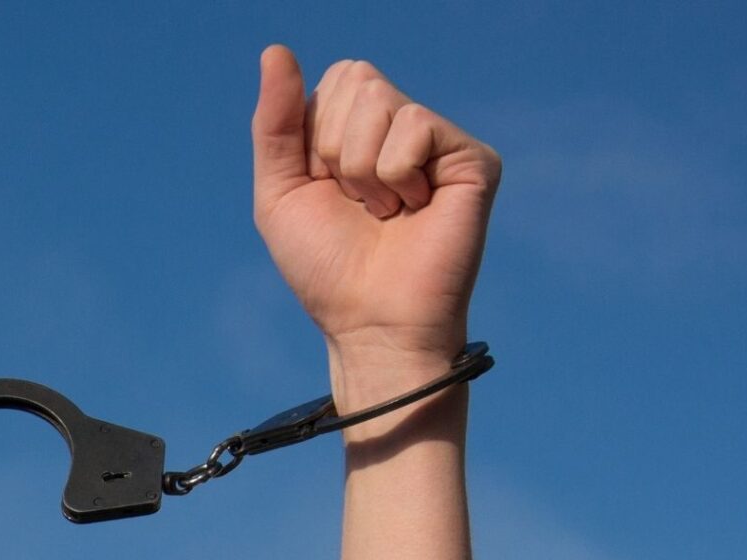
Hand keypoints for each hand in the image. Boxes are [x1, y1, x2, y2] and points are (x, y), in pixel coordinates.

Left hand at [251, 45, 500, 408]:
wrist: (369, 321)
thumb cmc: (328, 270)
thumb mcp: (280, 195)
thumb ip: (274, 123)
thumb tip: (275, 50)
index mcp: (360, 132)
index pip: (332, 82)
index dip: (316, 142)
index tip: (330, 193)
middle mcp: (402, 131)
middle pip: (355, 79)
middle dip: (337, 150)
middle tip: (360, 205)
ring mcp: (439, 144)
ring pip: (379, 100)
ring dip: (364, 170)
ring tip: (386, 212)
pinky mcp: (472, 161)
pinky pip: (415, 125)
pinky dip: (396, 175)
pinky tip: (414, 210)